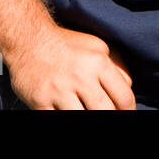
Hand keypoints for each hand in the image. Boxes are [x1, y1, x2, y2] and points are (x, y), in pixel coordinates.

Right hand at [6, 24, 135, 109]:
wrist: (28, 39)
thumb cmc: (67, 45)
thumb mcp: (97, 46)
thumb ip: (117, 66)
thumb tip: (129, 87)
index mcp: (98, 62)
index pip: (124, 97)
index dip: (128, 110)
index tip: (124, 112)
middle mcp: (80, 76)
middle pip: (106, 112)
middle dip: (110, 116)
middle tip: (104, 112)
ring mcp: (59, 91)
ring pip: (83, 118)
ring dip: (86, 116)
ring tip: (85, 109)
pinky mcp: (40, 102)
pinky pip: (58, 119)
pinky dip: (64, 116)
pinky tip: (67, 111)